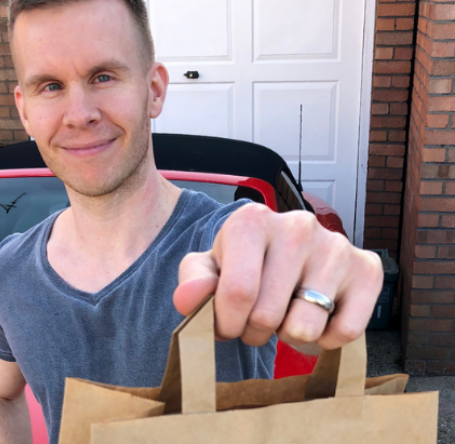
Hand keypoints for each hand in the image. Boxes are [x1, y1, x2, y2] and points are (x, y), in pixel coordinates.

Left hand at [173, 204, 382, 349]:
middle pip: (268, 315)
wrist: (282, 254)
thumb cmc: (241, 264)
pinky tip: (314, 316)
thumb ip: (193, 281)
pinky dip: (325, 339)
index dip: (227, 323)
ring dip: (288, 335)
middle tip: (256, 318)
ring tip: (284, 313)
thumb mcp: (208, 267)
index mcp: (253, 220)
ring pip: (305, 327)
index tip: (226, 323)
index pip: (238, 293)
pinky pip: (345, 332)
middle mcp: (298, 225)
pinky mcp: (368, 269)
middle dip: (254, 331)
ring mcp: (336, 246)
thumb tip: (190, 299)